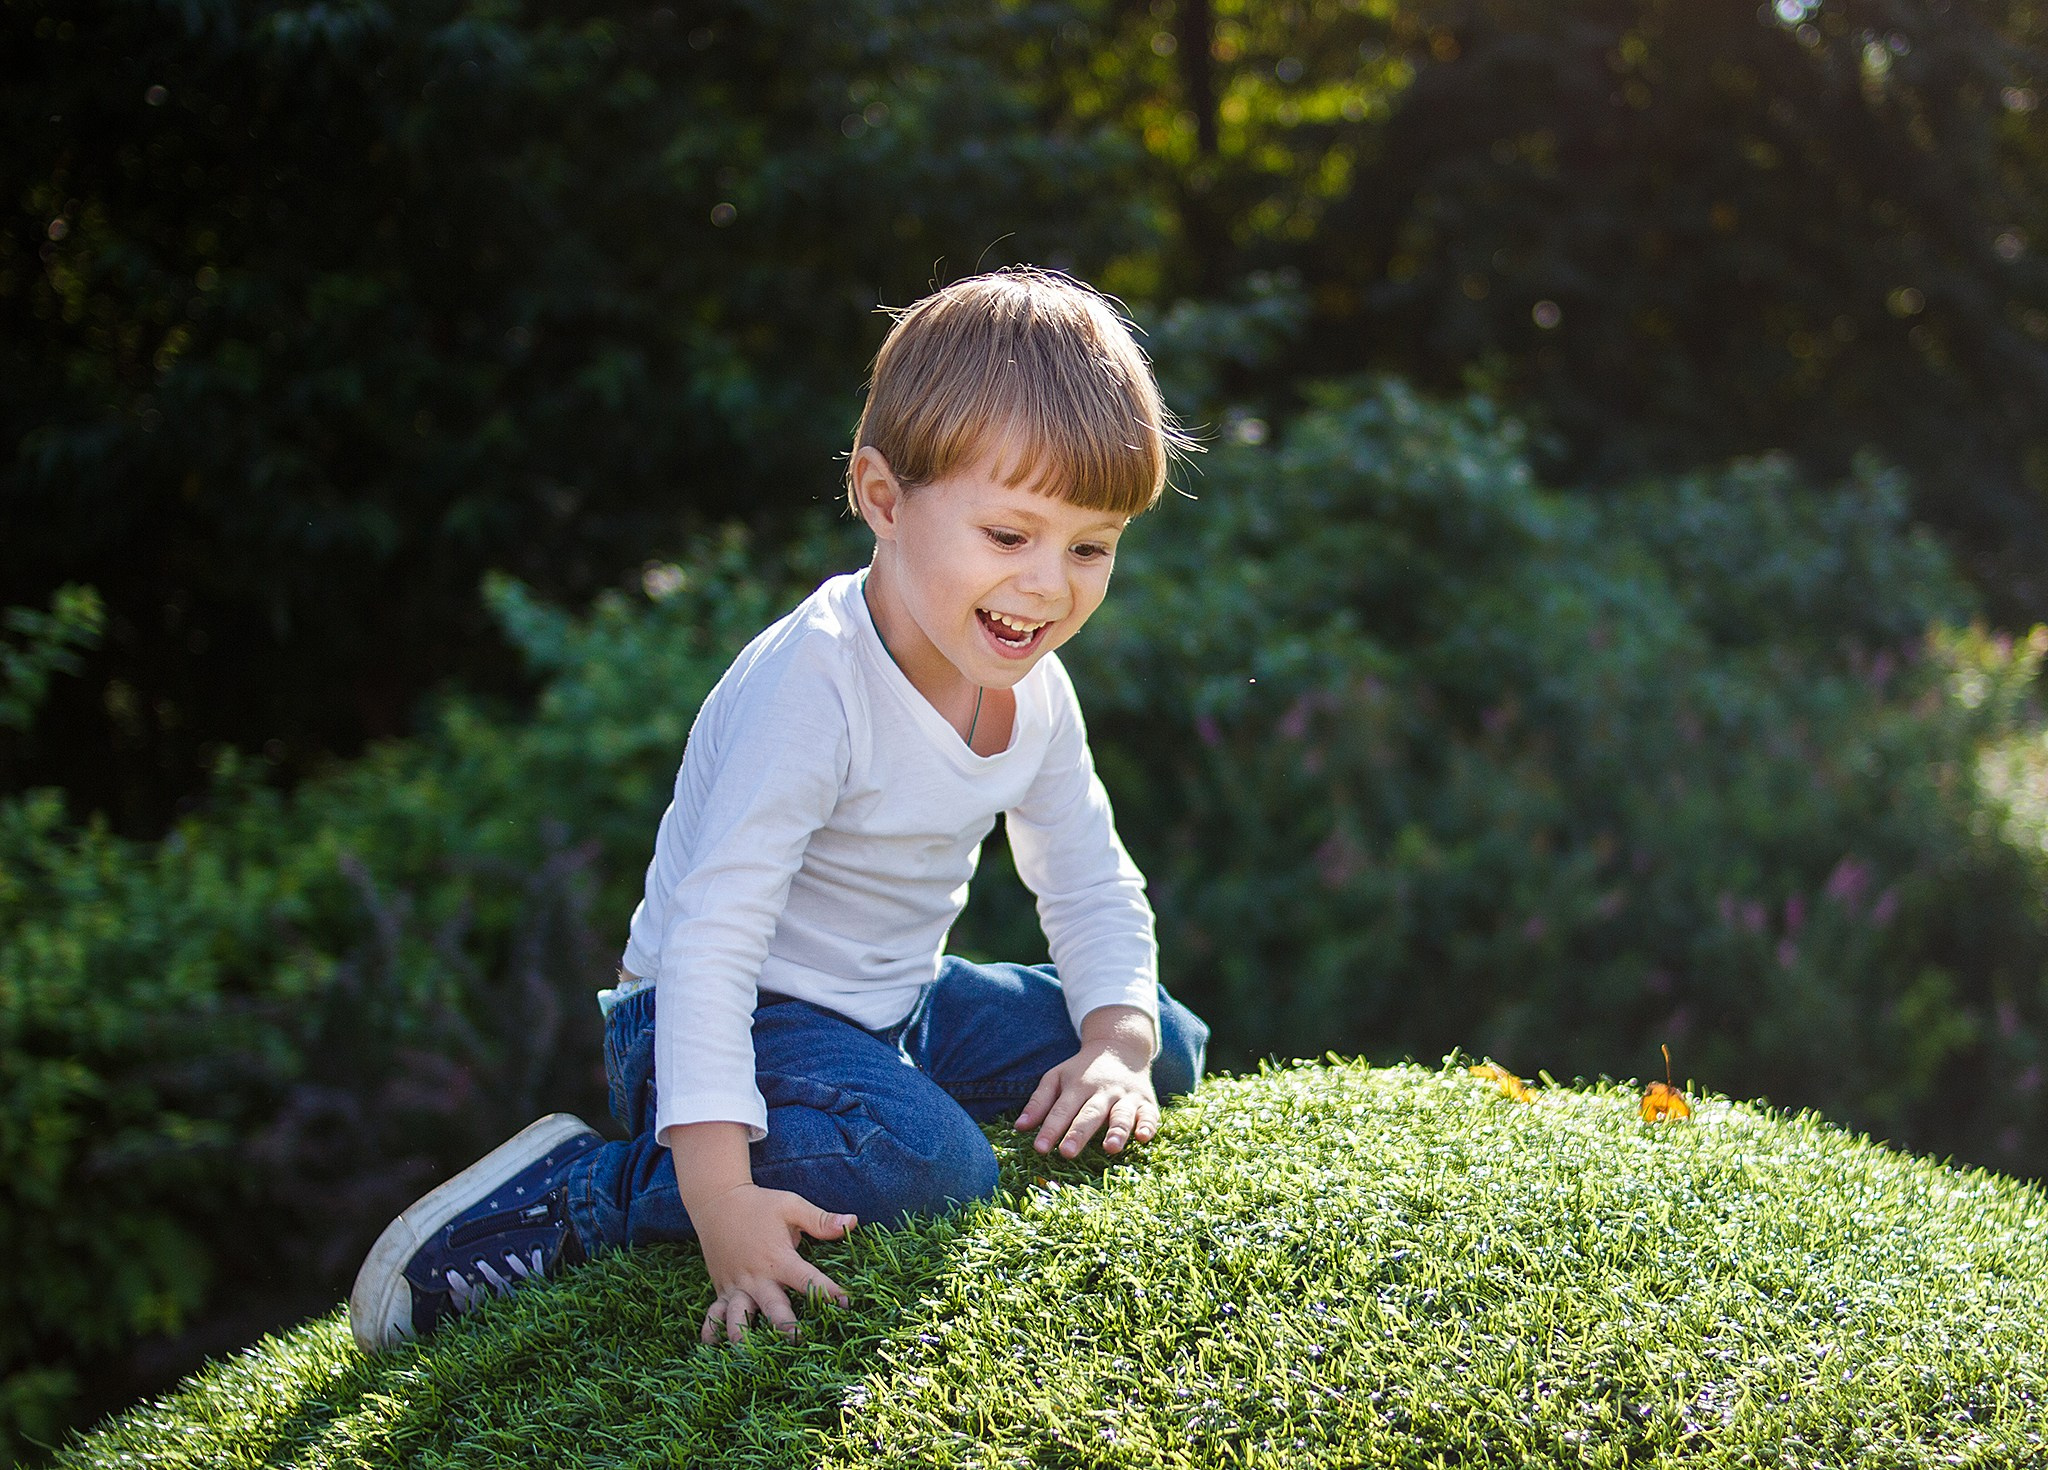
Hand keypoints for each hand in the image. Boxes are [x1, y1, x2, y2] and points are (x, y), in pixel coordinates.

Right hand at [690, 1182, 854, 1343]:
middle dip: (785, 1327)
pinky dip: (712, 1330)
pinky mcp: (721, 1288)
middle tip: (799, 1343)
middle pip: (772, 1307)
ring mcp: (736, 1285)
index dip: (828, 1292)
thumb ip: (820, 1220)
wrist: (716, 1201)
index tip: (846, 1305)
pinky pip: (713, 1313)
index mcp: (778, 1258)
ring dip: (743, 1335)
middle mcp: (757, 1277)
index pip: (808, 1280)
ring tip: (749, 1356)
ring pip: (737, 1316)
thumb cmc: (759, 1205)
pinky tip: (712, 1348)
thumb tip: (853, 1221)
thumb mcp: (791, 1206)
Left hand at [1015, 1004, 1159, 1158]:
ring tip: (1110, 1148)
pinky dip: (1149, 1125)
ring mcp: (1126, 1097)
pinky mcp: (1146, 1102)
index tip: (1039, 1148)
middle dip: (1079, 1133)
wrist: (1119, 1047)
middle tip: (1067, 1152)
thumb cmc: (1081, 1071)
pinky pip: (1150, 1115)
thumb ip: (1038, 1102)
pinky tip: (1143, 1137)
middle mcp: (1102, 1091)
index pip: (1061, 1110)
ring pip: (1122, 1114)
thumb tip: (1019, 1127)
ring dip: (1117, 1130)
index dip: (1050, 1129)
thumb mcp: (1057, 1078)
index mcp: (1077, 1086)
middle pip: (1090, 1113)